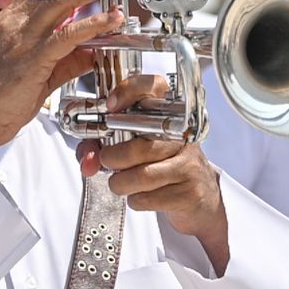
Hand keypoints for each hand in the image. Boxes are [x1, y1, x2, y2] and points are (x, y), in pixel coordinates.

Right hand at [0, 0, 123, 159]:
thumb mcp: (35, 74)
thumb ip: (64, 61)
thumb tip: (91, 53)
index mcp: (8, 23)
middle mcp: (13, 24)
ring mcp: (22, 39)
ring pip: (61, 5)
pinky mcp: (33, 57)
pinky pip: (69, 34)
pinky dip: (93, 25)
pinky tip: (111, 20)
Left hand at [79, 74, 229, 274]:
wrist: (201, 197)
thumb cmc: (164, 167)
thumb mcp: (138, 150)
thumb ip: (104, 149)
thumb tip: (87, 161)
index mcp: (169, 116)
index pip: (154, 88)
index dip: (129, 92)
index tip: (111, 106)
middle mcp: (182, 137)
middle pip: (140, 145)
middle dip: (112, 158)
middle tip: (107, 162)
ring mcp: (189, 165)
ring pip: (143, 176)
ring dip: (120, 183)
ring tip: (120, 183)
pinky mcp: (189, 192)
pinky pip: (149, 198)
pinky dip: (136, 200)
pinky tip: (141, 196)